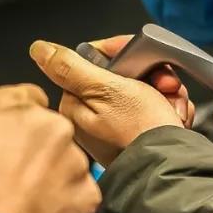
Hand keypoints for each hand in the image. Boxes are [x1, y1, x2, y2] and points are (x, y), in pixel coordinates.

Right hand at [0, 85, 99, 212]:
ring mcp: (75, 159)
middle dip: (35, 146)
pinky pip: (78, 191)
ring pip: (67, 159)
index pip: (26, 97)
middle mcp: (52, 125)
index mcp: (14, 105)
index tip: (4, 140)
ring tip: (23, 200)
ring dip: (52, 173)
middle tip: (10, 175)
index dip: (14, 120)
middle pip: (50, 128)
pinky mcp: (88, 192)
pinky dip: (64, 201)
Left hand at [30, 38, 186, 166]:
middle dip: (151, 75)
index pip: (98, 60)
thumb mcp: (107, 89)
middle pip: (124, 73)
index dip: (124, 53)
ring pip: (143, 87)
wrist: (172, 164)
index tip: (143, 57)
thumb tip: (39, 49)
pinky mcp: (135, 134)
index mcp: (77, 103)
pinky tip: (173, 114)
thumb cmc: (141, 129)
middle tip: (164, 84)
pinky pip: (153, 106)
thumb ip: (72, 67)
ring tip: (172, 102)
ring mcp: (114, 125)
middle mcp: (92, 116)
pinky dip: (168, 106)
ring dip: (164, 91)